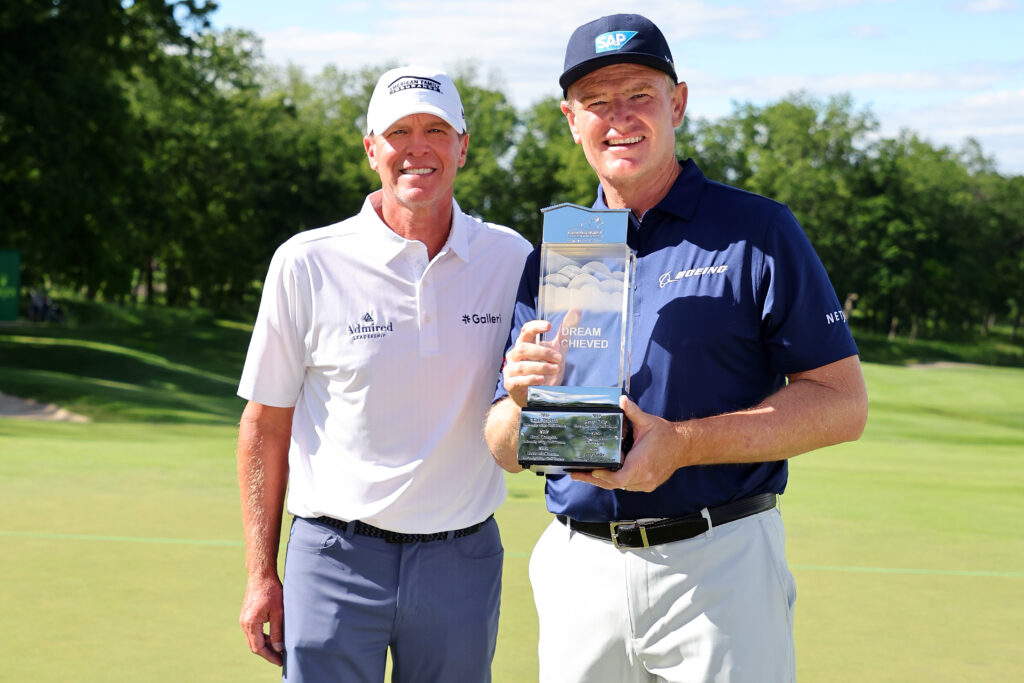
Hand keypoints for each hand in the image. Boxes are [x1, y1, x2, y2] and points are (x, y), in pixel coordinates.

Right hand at [239, 574, 284, 665]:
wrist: (261, 575)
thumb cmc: (271, 590)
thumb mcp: (278, 611)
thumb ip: (277, 631)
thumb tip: (278, 649)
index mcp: (250, 623)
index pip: (258, 647)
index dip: (269, 656)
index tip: (280, 661)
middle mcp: (244, 623)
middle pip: (254, 646)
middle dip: (267, 653)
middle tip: (281, 659)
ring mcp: (244, 619)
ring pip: (254, 639)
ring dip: (265, 645)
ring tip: (279, 650)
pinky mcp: (247, 616)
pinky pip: (253, 632)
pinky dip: (263, 637)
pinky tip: (273, 638)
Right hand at [502, 318, 572, 406]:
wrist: (535, 396)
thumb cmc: (545, 370)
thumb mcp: (557, 350)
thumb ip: (565, 332)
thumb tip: (577, 310)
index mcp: (525, 344)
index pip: (526, 331)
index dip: (535, 327)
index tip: (549, 326)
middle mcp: (515, 355)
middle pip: (523, 348)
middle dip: (542, 352)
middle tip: (559, 358)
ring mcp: (510, 370)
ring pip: (522, 365)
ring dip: (540, 367)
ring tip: (555, 369)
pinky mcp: (510, 384)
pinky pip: (519, 380)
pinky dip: (531, 379)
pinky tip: (542, 380)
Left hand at [571, 395, 686, 491]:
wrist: (683, 446)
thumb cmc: (665, 435)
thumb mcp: (647, 421)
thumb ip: (632, 411)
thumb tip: (621, 399)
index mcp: (641, 464)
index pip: (619, 478)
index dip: (604, 477)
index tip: (591, 470)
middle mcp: (644, 477)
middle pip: (614, 484)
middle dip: (594, 480)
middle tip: (576, 474)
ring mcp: (646, 483)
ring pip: (621, 487)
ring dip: (604, 482)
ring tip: (585, 475)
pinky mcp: (649, 485)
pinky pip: (628, 486)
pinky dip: (616, 482)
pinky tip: (603, 476)